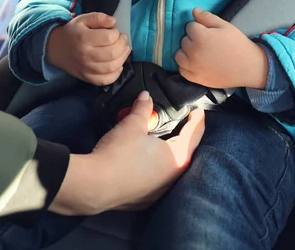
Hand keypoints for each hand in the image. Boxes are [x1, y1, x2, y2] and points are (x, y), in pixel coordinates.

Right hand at [46, 13, 129, 84]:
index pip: (109, 38)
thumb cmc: (72, 32)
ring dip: (123, 58)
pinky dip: (116, 74)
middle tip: (122, 39)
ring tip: (124, 50)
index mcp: (84, 39)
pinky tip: (118, 65)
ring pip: (111, 67)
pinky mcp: (87, 78)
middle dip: (122, 45)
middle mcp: (85, 55)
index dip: (116, 33)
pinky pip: (105, 80)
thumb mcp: (83, 19)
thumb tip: (113, 21)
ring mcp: (86, 69)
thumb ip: (99, 17)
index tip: (115, 31)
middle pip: (112, 53)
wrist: (56, 48)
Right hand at [50, 92, 204, 215]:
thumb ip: (142, 109)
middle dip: (185, 137)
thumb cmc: (120, 153)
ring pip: (171, 168)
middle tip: (183, 122)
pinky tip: (148, 161)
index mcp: (177, 157)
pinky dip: (157, 167)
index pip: (194, 134)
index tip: (199, 111)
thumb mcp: (132, 125)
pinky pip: (157, 179)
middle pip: (186, 152)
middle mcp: (173, 176)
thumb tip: (146, 96)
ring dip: (170, 153)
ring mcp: (160, 191)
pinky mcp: (145, 199)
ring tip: (166, 140)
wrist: (95, 186)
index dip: (197, 120)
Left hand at [175, 8, 267, 88]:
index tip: (208, 32)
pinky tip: (195, 62)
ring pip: (179, 55)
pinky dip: (186, 65)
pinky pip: (182, 70)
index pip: (189, 27)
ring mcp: (193, 66)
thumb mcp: (225, 26)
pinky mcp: (195, 78)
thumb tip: (193, 11)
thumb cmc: (237, 44)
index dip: (199, 28)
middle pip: (184, 40)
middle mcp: (193, 52)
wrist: (248, 67)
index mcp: (200, 36)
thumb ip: (207, 17)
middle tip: (206, 43)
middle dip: (193, 39)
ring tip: (198, 52)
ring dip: (186, 52)